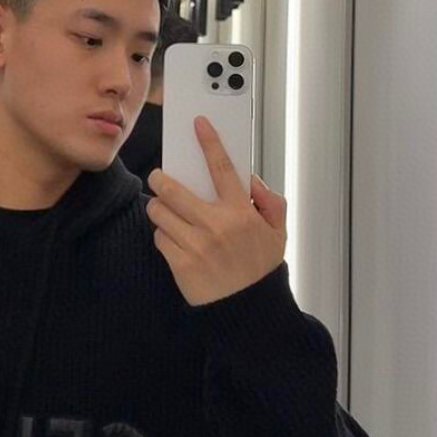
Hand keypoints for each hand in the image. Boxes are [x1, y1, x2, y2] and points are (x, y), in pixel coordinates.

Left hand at [146, 116, 287, 306]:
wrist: (248, 312)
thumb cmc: (260, 269)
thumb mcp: (277, 233)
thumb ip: (270, 202)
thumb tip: (250, 181)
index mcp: (241, 213)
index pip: (223, 169)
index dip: (210, 142)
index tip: (199, 124)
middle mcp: (216, 226)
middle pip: (173, 189)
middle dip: (160, 179)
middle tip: (159, 178)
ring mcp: (196, 245)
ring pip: (160, 213)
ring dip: (160, 209)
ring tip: (167, 213)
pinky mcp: (180, 263)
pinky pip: (159, 238)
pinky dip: (163, 235)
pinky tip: (175, 240)